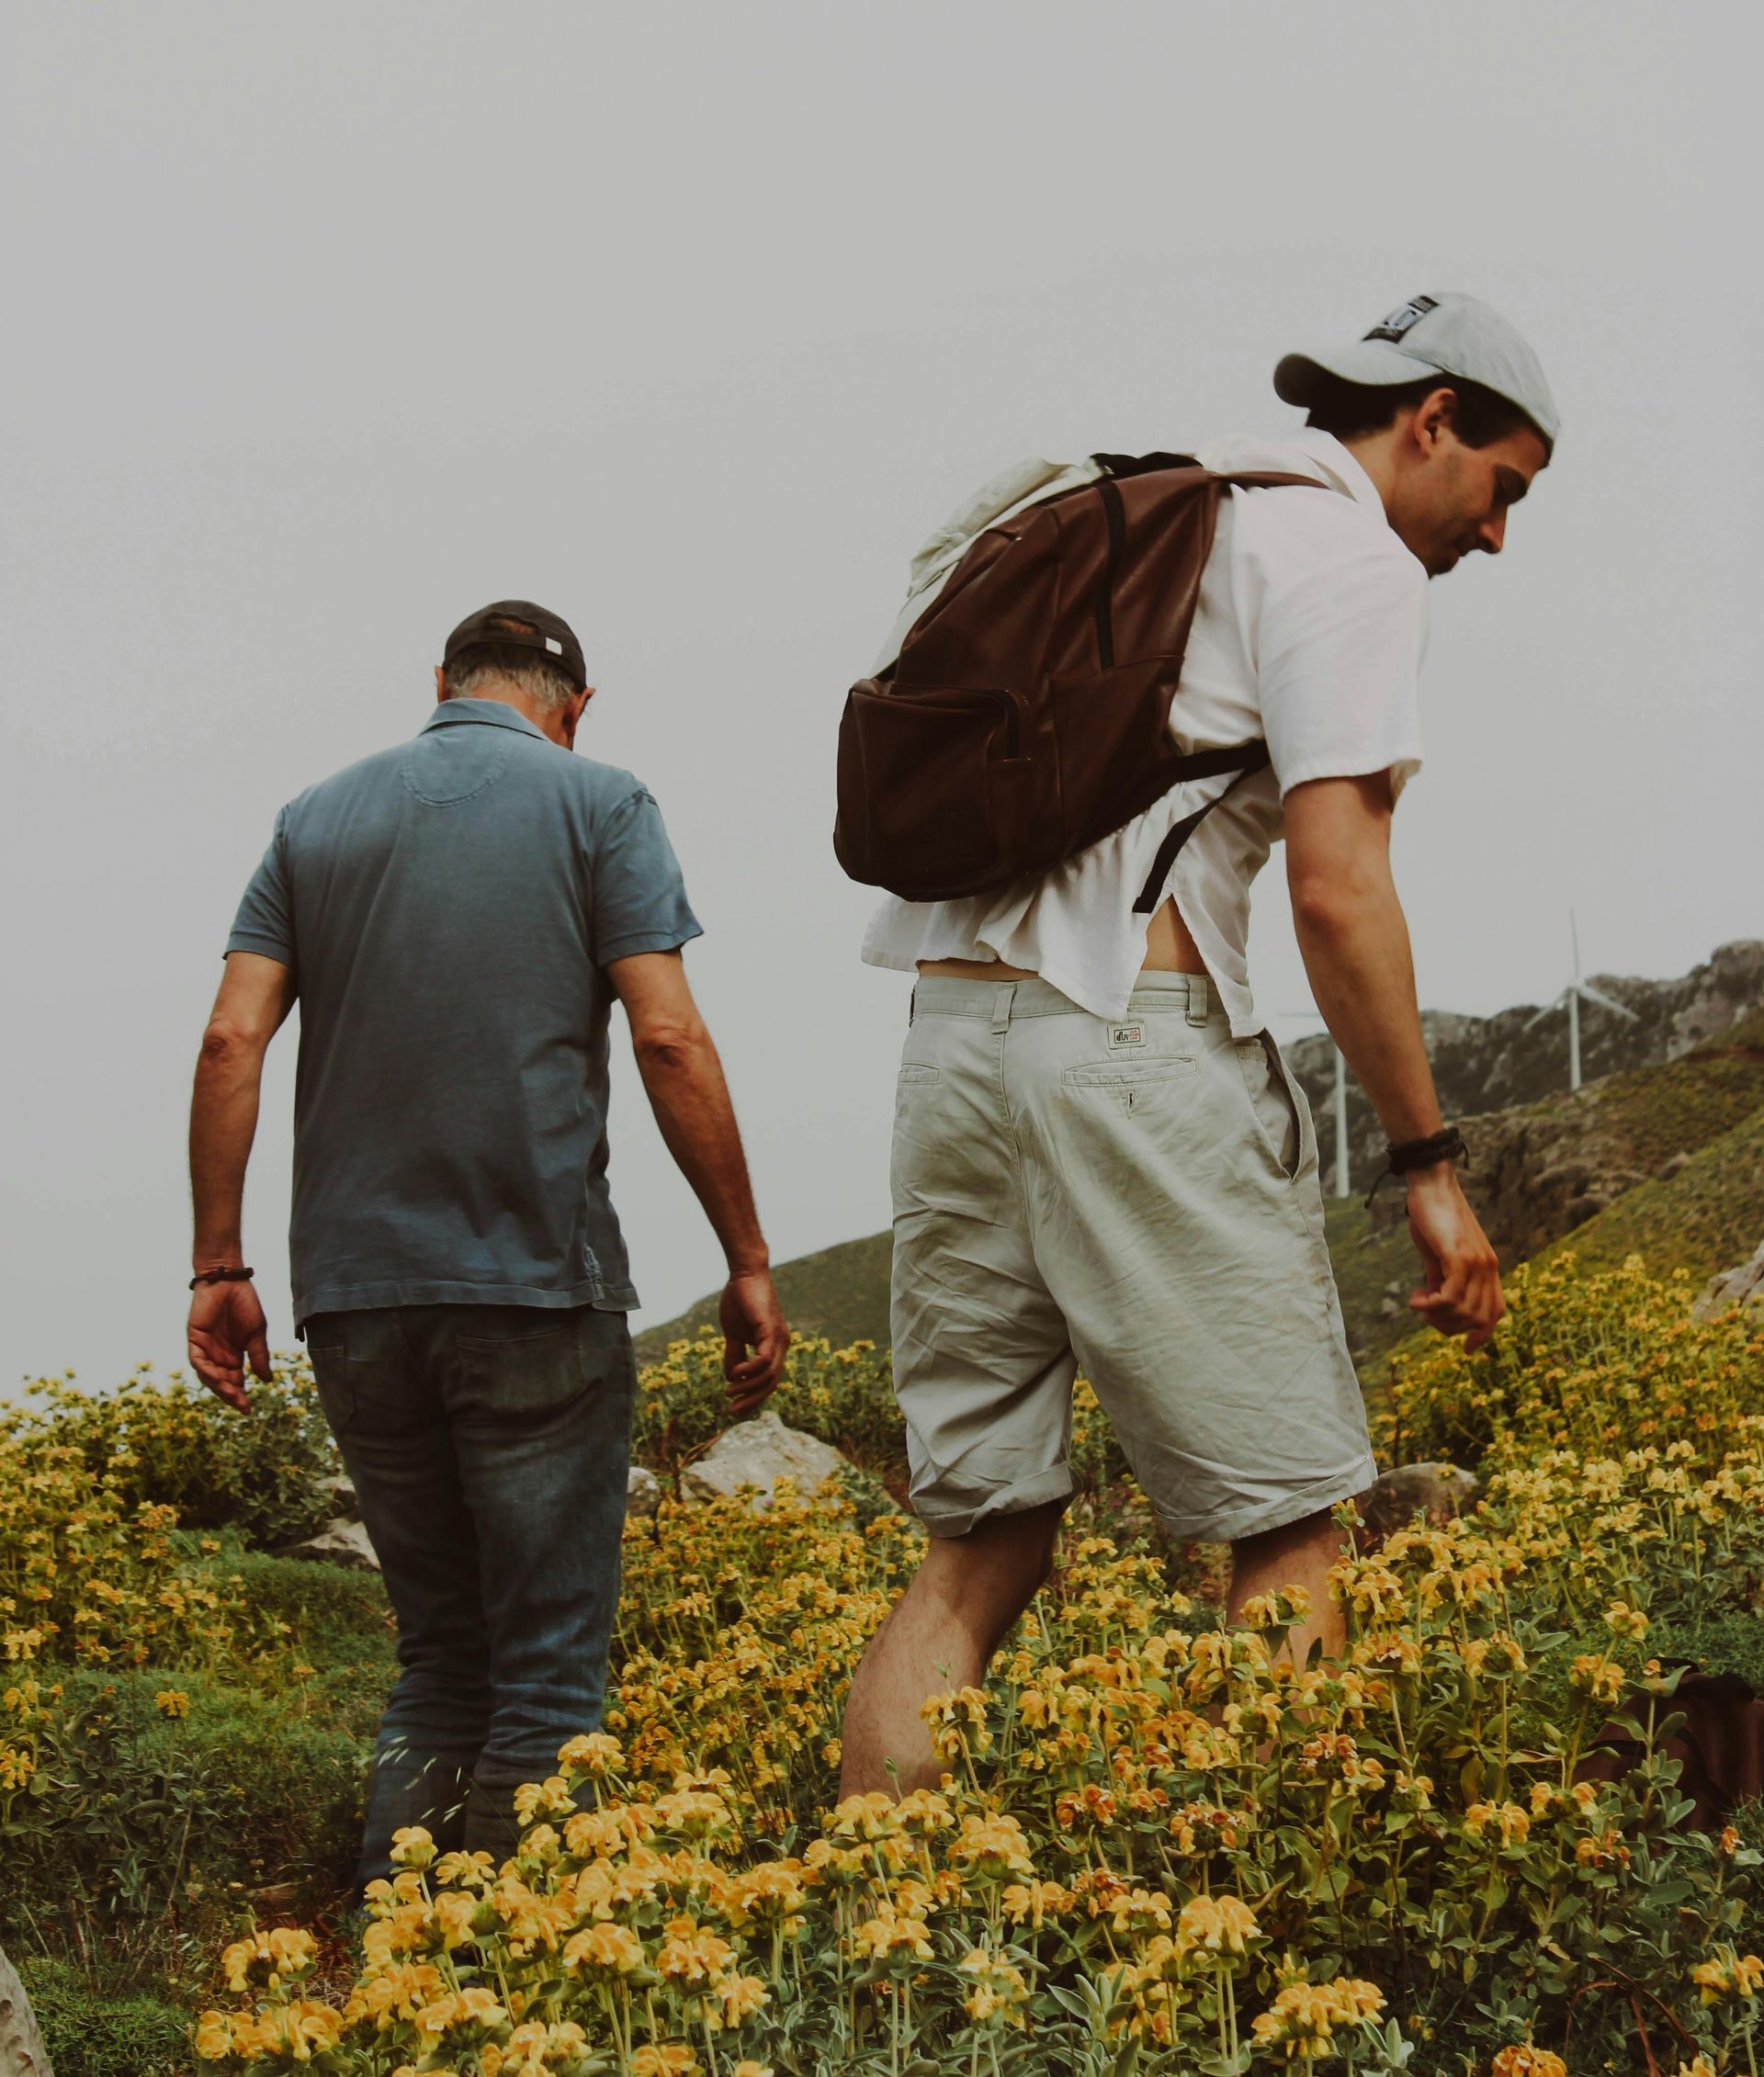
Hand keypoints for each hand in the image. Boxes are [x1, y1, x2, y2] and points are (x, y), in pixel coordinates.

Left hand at [187, 1279, 271, 1409]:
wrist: (229, 1280)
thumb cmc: (244, 1303)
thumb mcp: (256, 1333)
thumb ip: (259, 1355)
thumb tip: (267, 1381)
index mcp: (233, 1354)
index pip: (234, 1380)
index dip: (239, 1394)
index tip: (249, 1408)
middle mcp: (217, 1354)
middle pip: (221, 1381)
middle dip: (230, 1395)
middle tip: (242, 1405)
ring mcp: (205, 1347)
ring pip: (208, 1375)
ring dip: (219, 1386)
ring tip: (232, 1394)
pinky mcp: (194, 1339)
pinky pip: (197, 1360)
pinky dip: (206, 1371)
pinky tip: (217, 1378)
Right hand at [718, 1267, 789, 1417]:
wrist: (744, 1273)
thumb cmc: (740, 1300)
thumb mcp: (734, 1334)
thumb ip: (734, 1354)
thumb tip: (731, 1377)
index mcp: (775, 1347)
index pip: (769, 1380)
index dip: (753, 1396)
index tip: (735, 1408)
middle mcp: (782, 1344)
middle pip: (772, 1383)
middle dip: (752, 1400)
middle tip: (732, 1411)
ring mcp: (778, 1337)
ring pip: (769, 1374)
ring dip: (748, 1387)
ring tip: (729, 1392)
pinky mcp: (770, 1329)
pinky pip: (765, 1357)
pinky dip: (750, 1369)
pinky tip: (734, 1374)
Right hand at [1404, 1166, 1505, 1353]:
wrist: (1431, 1183)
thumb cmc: (1432, 1215)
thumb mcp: (1437, 1252)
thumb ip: (1440, 1277)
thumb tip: (1434, 1301)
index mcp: (1487, 1267)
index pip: (1495, 1312)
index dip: (1483, 1335)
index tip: (1465, 1349)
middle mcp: (1488, 1267)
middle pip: (1478, 1319)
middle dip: (1448, 1326)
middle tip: (1423, 1311)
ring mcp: (1476, 1262)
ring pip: (1465, 1312)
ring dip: (1436, 1316)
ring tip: (1417, 1302)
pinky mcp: (1459, 1256)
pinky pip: (1451, 1296)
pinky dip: (1432, 1305)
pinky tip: (1414, 1298)